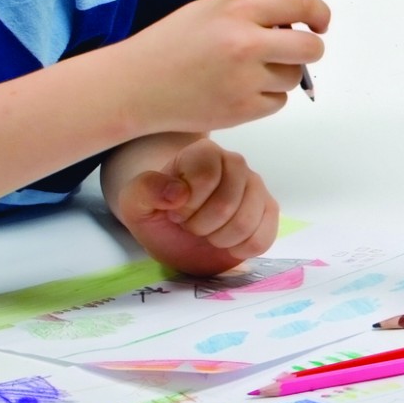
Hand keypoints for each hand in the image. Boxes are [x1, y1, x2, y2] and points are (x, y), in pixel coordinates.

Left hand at [110, 138, 279, 273]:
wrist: (177, 232)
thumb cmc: (159, 212)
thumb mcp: (134, 203)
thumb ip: (144, 190)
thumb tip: (178, 192)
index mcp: (204, 153)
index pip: (206, 177)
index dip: (187, 205)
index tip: (175, 211)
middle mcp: (236, 163)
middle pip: (227, 204)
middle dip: (201, 226)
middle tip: (190, 225)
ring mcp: (256, 187)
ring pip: (246, 223)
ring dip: (219, 239)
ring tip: (207, 233)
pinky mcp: (269, 211)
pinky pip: (262, 238)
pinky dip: (240, 249)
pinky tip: (227, 243)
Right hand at [122, 0, 327, 133]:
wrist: (134, 87)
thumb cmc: (171, 43)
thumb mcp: (209, 8)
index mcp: (236, 13)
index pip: (299, 3)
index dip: (317, 11)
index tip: (317, 20)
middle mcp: (244, 45)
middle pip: (311, 47)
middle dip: (310, 46)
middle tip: (294, 47)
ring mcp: (245, 81)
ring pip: (293, 76)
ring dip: (282, 72)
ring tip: (250, 68)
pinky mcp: (242, 111)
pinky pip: (278, 102)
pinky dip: (267, 96)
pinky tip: (239, 88)